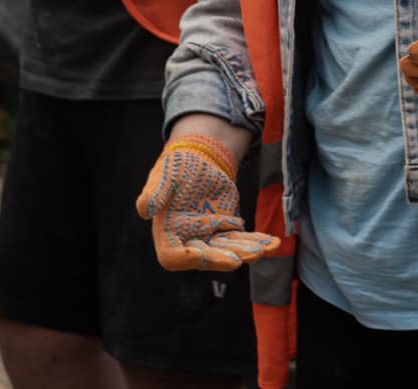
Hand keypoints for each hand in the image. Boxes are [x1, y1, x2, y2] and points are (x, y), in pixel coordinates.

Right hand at [135, 133, 279, 271]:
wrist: (197, 159)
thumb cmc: (176, 167)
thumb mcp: (164, 175)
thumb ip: (155, 192)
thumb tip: (144, 208)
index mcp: (167, 234)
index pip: (173, 257)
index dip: (187, 259)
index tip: (200, 253)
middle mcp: (188, 241)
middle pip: (206, 257)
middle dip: (224, 258)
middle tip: (241, 258)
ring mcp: (210, 237)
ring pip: (229, 251)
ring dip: (247, 251)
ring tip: (265, 248)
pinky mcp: (227, 229)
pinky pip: (243, 240)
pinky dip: (258, 241)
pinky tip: (273, 243)